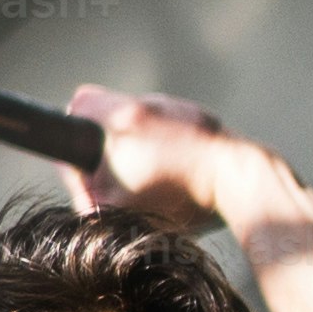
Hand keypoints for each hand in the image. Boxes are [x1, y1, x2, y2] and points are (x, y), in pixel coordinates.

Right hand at [59, 84, 247, 233]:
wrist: (238, 181)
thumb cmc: (176, 196)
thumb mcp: (117, 209)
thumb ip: (87, 197)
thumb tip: (84, 188)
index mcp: (123, 117)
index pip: (79, 105)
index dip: (74, 135)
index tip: (87, 161)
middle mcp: (150, 102)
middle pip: (112, 114)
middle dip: (110, 146)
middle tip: (120, 178)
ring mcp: (180, 107)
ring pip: (144, 121)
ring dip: (142, 145)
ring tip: (156, 178)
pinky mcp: (205, 119)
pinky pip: (174, 129)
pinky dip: (171, 148)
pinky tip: (181, 174)